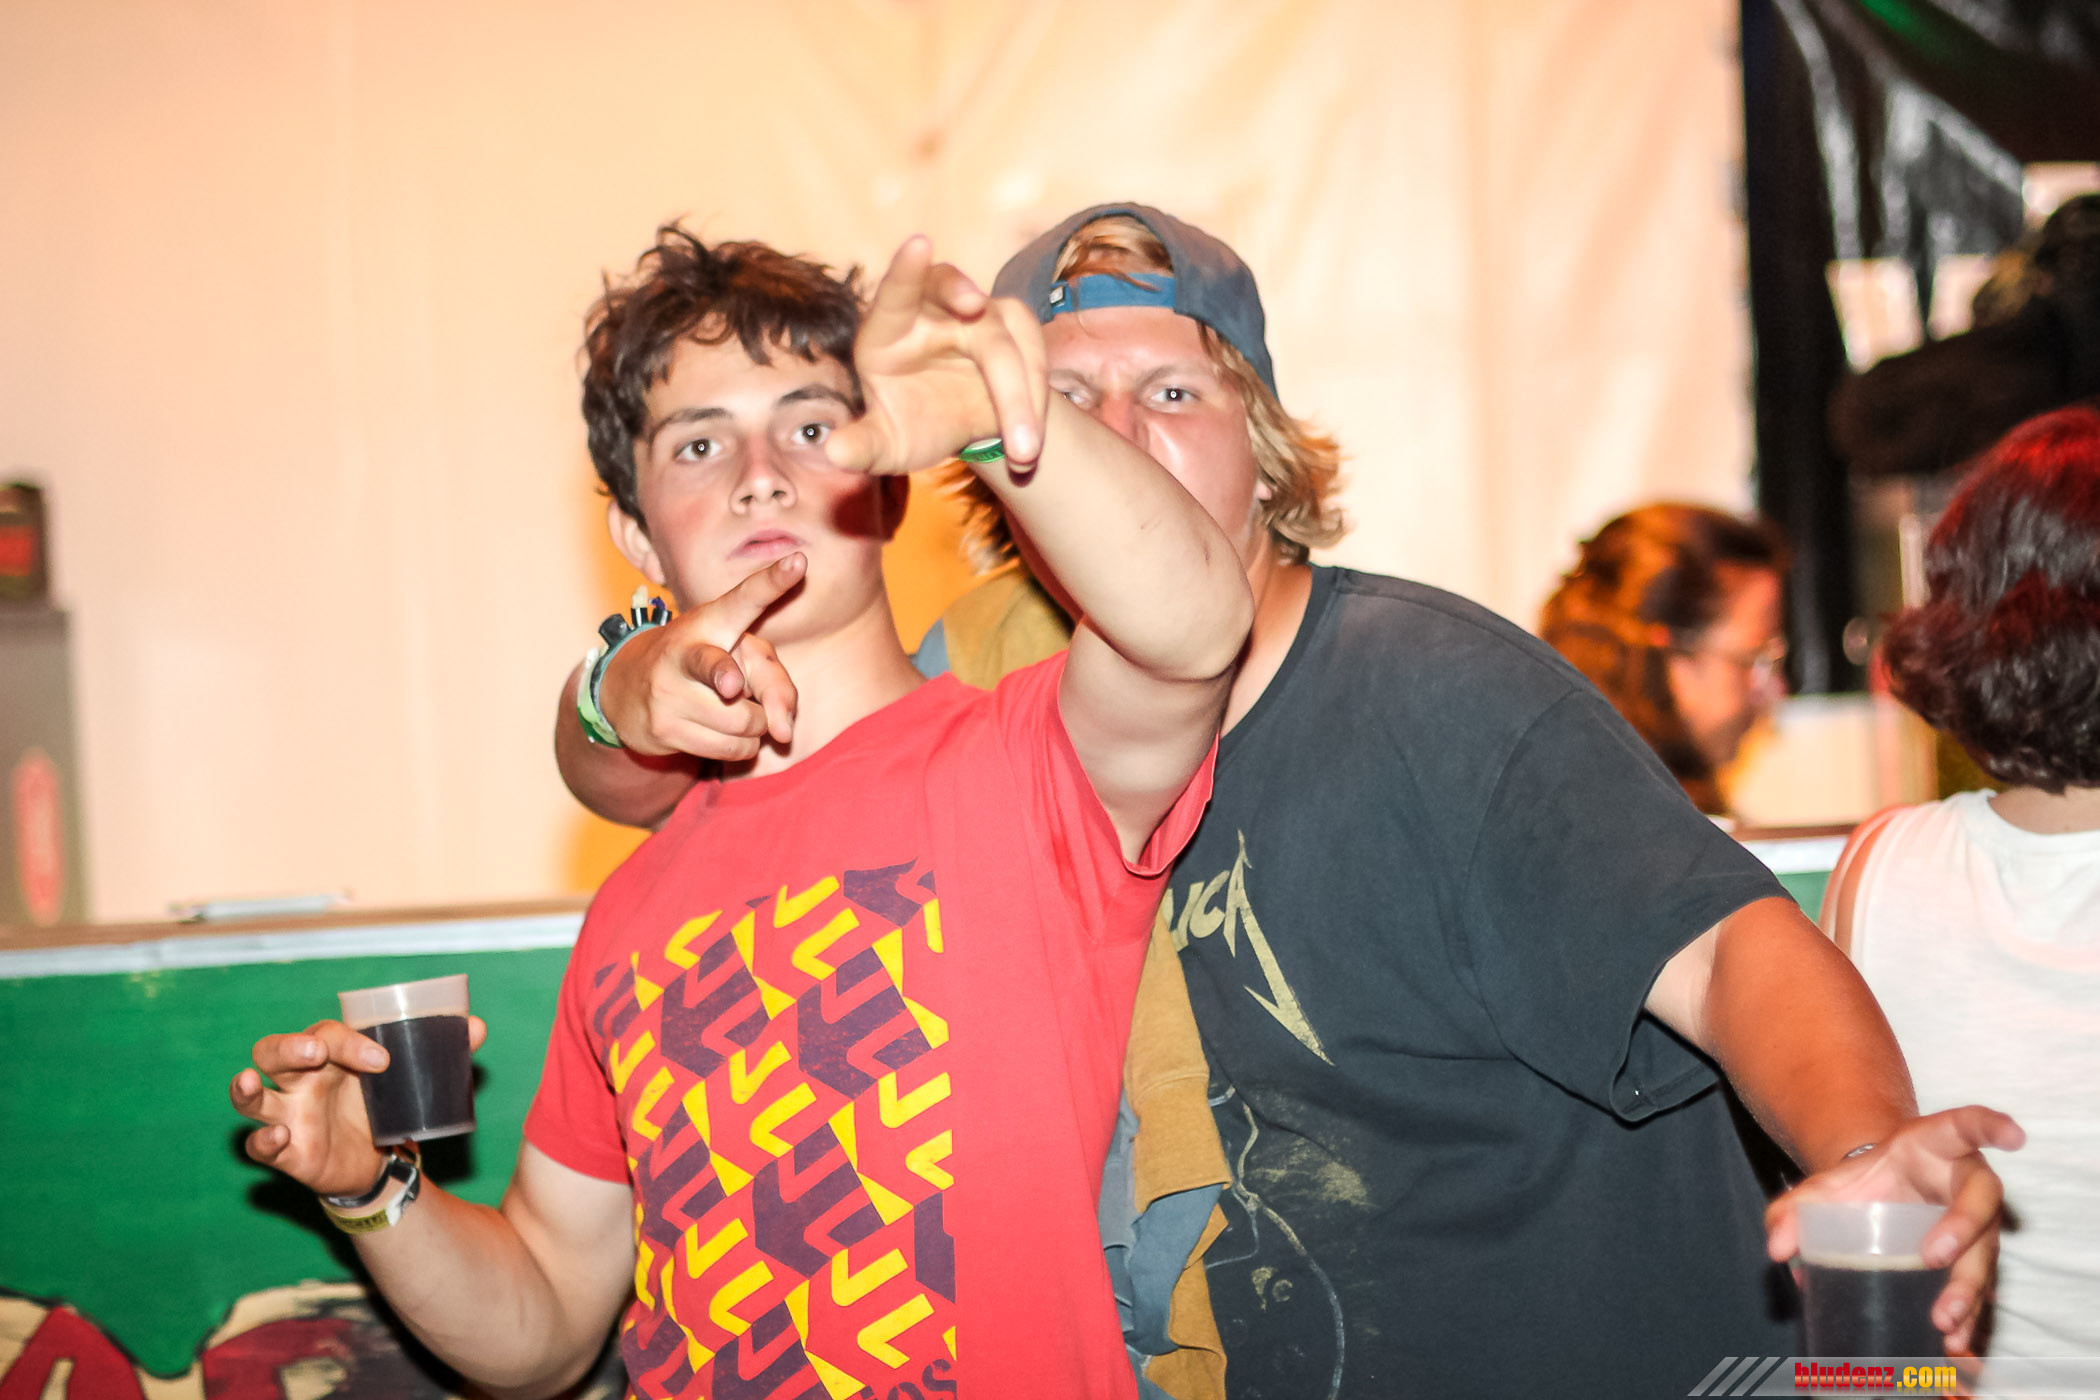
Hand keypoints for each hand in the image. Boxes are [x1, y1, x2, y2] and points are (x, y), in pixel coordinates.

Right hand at [230, 1015, 488, 1197]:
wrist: (379, 1162)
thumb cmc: (385, 1105)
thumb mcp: (411, 1078)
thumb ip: (442, 1051)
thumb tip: (476, 1027)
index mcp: (331, 1053)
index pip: (328, 1033)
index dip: (351, 1042)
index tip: (384, 1060)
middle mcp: (301, 1079)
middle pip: (273, 1052)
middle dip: (288, 1047)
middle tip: (314, 1052)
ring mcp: (287, 1113)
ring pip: (250, 1096)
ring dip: (243, 1089)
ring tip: (247, 1081)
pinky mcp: (285, 1151)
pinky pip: (257, 1145)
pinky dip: (262, 1140)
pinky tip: (277, 1136)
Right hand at [598, 555, 802, 758]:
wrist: (628, 688)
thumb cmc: (704, 662)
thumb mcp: (742, 655)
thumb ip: (776, 681)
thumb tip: (783, 734)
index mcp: (711, 620)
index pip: (744, 599)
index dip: (772, 581)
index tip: (799, 562)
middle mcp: (685, 651)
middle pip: (735, 678)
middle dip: (746, 692)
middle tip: (734, 690)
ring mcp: (669, 692)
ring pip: (746, 725)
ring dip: (752, 726)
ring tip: (729, 710)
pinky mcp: (664, 730)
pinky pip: (731, 751)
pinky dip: (739, 747)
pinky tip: (718, 731)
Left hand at [825, 234, 1049, 474]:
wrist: (955, 424)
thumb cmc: (908, 423)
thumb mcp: (884, 443)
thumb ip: (861, 446)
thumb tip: (835, 453)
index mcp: (889, 328)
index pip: (897, 293)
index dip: (907, 270)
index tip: (919, 243)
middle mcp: (936, 310)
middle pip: (962, 301)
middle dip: (970, 306)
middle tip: (974, 308)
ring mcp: (980, 315)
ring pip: (1006, 341)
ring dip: (1020, 396)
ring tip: (1023, 453)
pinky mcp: (1015, 330)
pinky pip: (1034, 359)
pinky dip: (1034, 402)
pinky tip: (1029, 441)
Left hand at [1765, 1106, 2023, 1353]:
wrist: (1876, 1197)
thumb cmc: (1862, 1182)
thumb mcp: (1825, 1186)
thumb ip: (1793, 1208)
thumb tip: (1777, 1247)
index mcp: (1935, 1145)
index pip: (1968, 1126)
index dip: (1993, 1126)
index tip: (2015, 1136)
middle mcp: (1965, 1182)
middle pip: (1980, 1201)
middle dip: (1963, 1228)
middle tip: (1936, 1257)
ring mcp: (1976, 1222)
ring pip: (1985, 1252)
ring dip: (1968, 1287)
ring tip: (1945, 1320)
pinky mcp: (1973, 1258)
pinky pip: (1976, 1287)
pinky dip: (1967, 1315)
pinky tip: (1953, 1341)